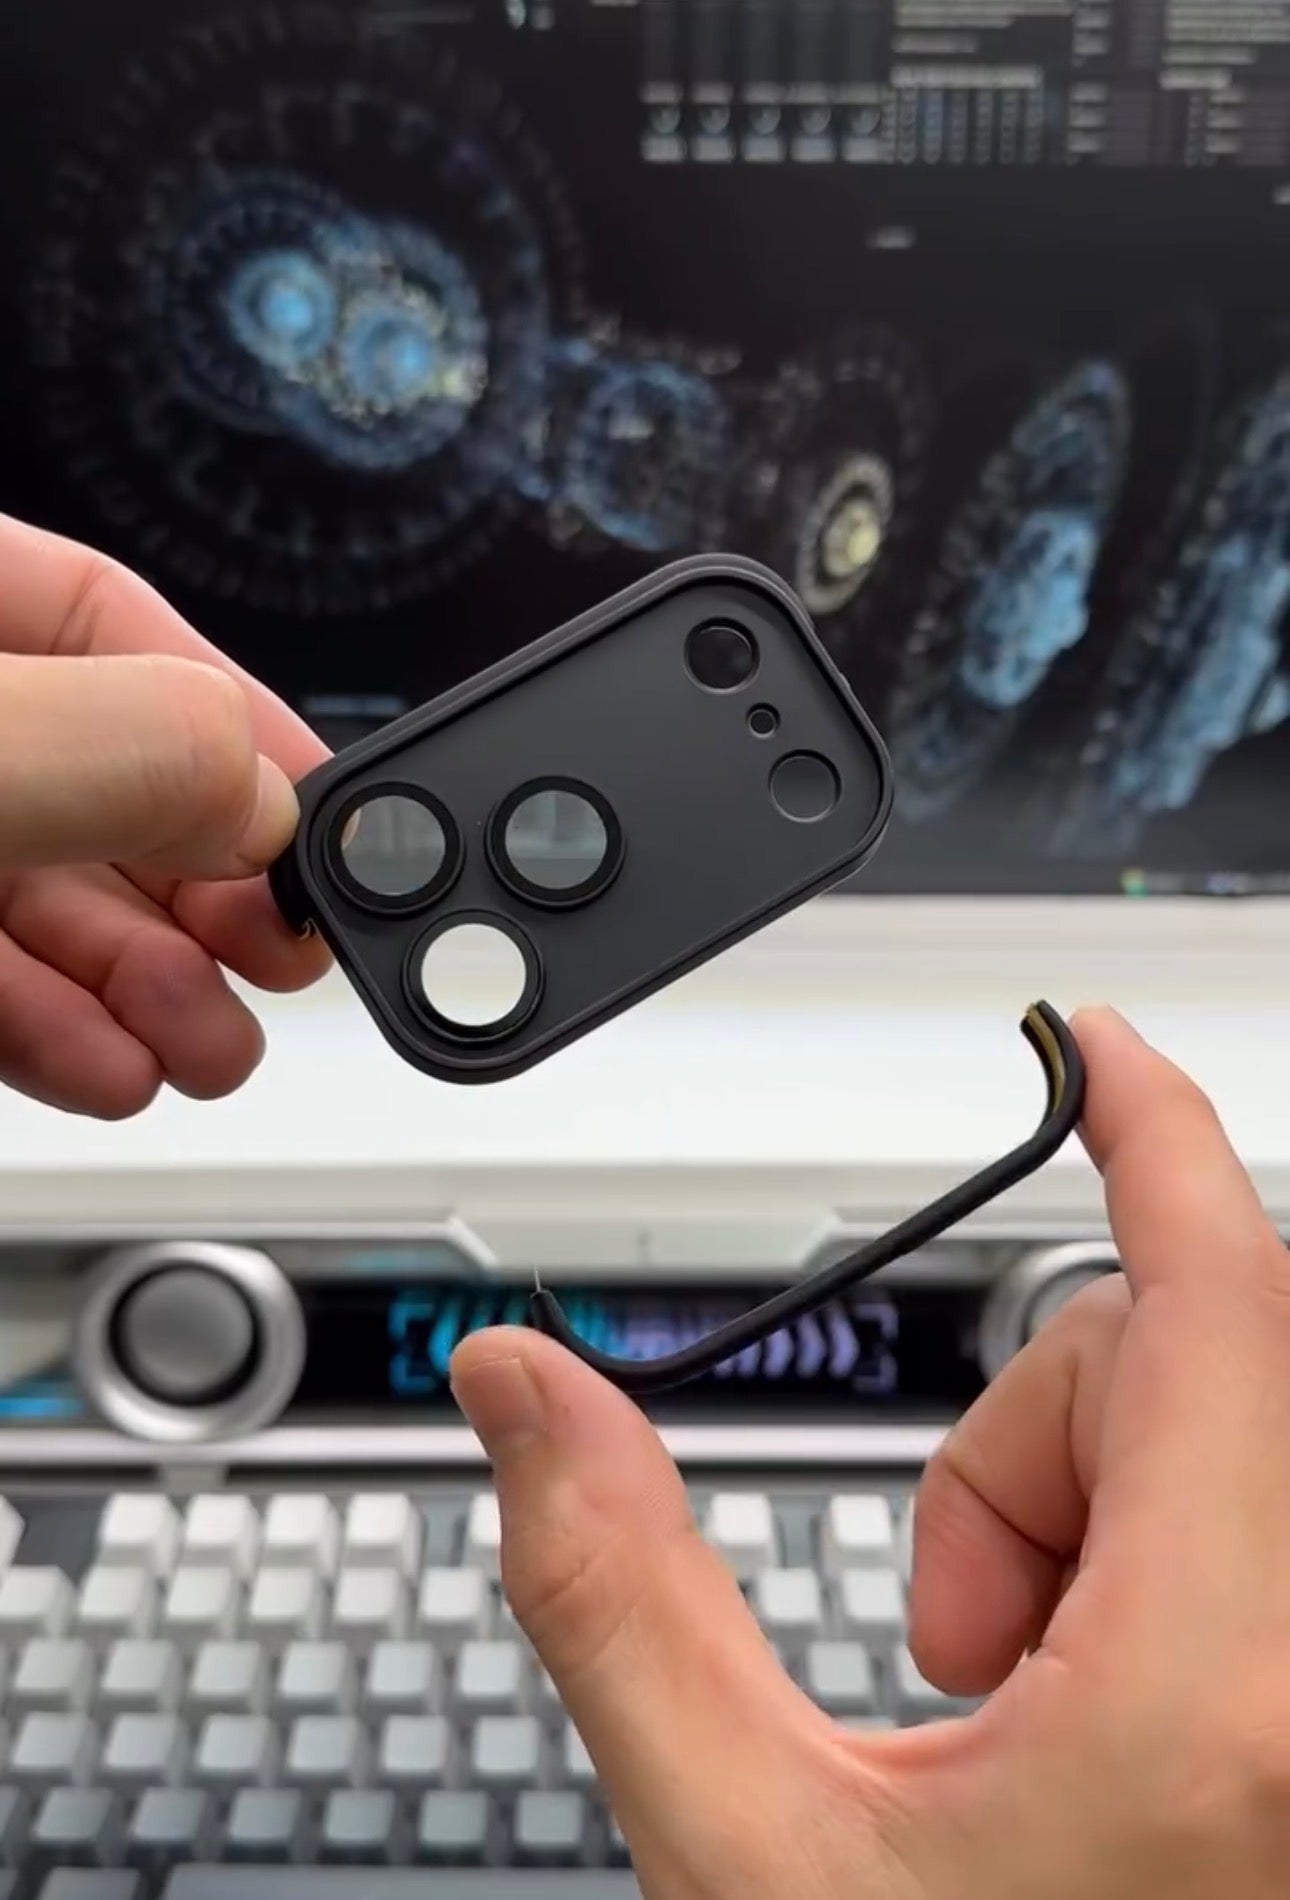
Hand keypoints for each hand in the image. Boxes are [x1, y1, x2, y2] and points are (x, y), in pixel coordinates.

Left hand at [0, 514, 328, 1117]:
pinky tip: (120, 1070)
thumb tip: (258, 798)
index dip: (234, 726)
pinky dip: (60, 1036)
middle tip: (284, 952)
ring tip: (209, 1046)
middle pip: (100, 786)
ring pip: (47, 899)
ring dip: (149, 988)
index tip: (330, 826)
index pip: (110, 623)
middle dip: (205, 892)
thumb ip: (120, 749)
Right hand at [452, 1008, 1289, 1899]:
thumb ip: (615, 1592)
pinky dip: (1137, 1559)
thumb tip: (523, 1389)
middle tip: (955, 1640)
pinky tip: (1084, 1716)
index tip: (1096, 1042)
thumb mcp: (750, 1861)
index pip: (1216, 1306)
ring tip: (1014, 1705)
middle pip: (1173, 1364)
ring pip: (1203, 1434)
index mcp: (1217, 1697)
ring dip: (1068, 1514)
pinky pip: (1232, 1505)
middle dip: (1019, 1438)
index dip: (1154, 1134)